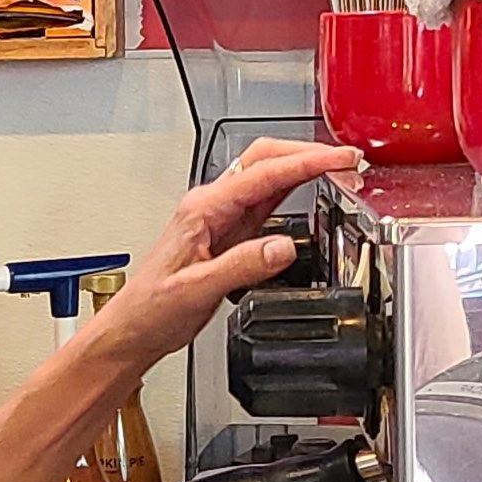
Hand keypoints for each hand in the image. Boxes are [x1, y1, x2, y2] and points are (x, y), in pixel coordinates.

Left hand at [95, 138, 360, 363]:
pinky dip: (293, 190)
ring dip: (302, 167)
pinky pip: (266, 201)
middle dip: (308, 153)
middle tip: (347, 160)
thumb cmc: (152, 308)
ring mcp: (221, 217)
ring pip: (267, 176)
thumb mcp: (197, 290)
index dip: (306, 163)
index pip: (263, 174)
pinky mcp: (229, 233)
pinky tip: (310, 191)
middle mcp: (211, 206)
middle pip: (265, 159)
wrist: (134, 328)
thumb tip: (282, 248)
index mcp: (202, 210)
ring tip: (339, 170)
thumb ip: (242, 266)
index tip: (338, 161)